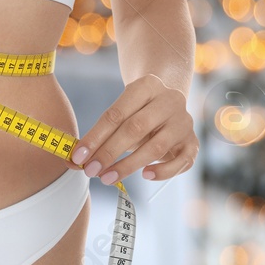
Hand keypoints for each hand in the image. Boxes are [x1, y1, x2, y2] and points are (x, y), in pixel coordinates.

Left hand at [70, 73, 195, 183]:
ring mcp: (184, 122)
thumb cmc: (136, 111)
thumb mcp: (119, 114)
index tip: (77, 156)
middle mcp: (169, 100)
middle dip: (109, 152)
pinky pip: (181, 161)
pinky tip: (144, 176)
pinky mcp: (193, 142)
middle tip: (90, 171)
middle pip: (135, 129)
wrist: (168, 101)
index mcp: (147, 85)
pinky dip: (162, 171)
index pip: (116, 113)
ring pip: (156, 147)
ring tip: (107, 178)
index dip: (95, 137)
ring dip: (128, 165)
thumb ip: (97, 136)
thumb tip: (72, 162)